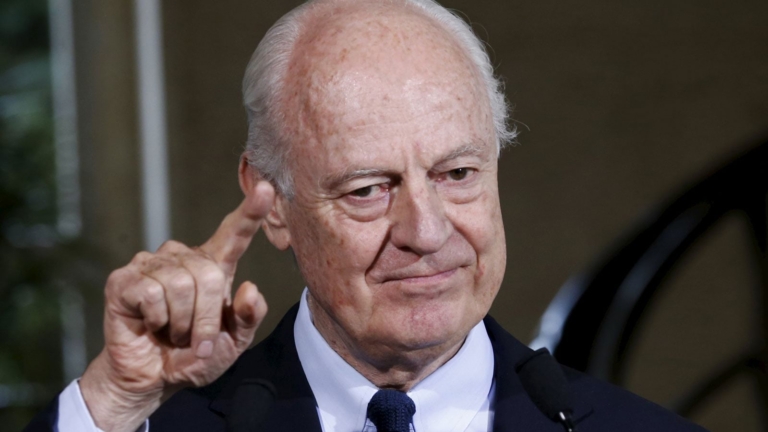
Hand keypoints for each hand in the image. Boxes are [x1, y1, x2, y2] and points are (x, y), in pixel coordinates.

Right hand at [79, 181, 274, 431]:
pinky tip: (150, 325)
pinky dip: (157, 320)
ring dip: (182, 323)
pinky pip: (153, 294)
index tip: (267, 189)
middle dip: (206, 318)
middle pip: (209, 275)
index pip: (234, 234)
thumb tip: (250, 288)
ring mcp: (151, 265)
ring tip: (171, 332)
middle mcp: (182, 257)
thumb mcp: (233, 343)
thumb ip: (248, 317)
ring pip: (181, 285)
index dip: (250, 212)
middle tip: (194, 340)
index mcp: (213, 266)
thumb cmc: (193, 356)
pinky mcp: (124, 279)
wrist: (153, 379)